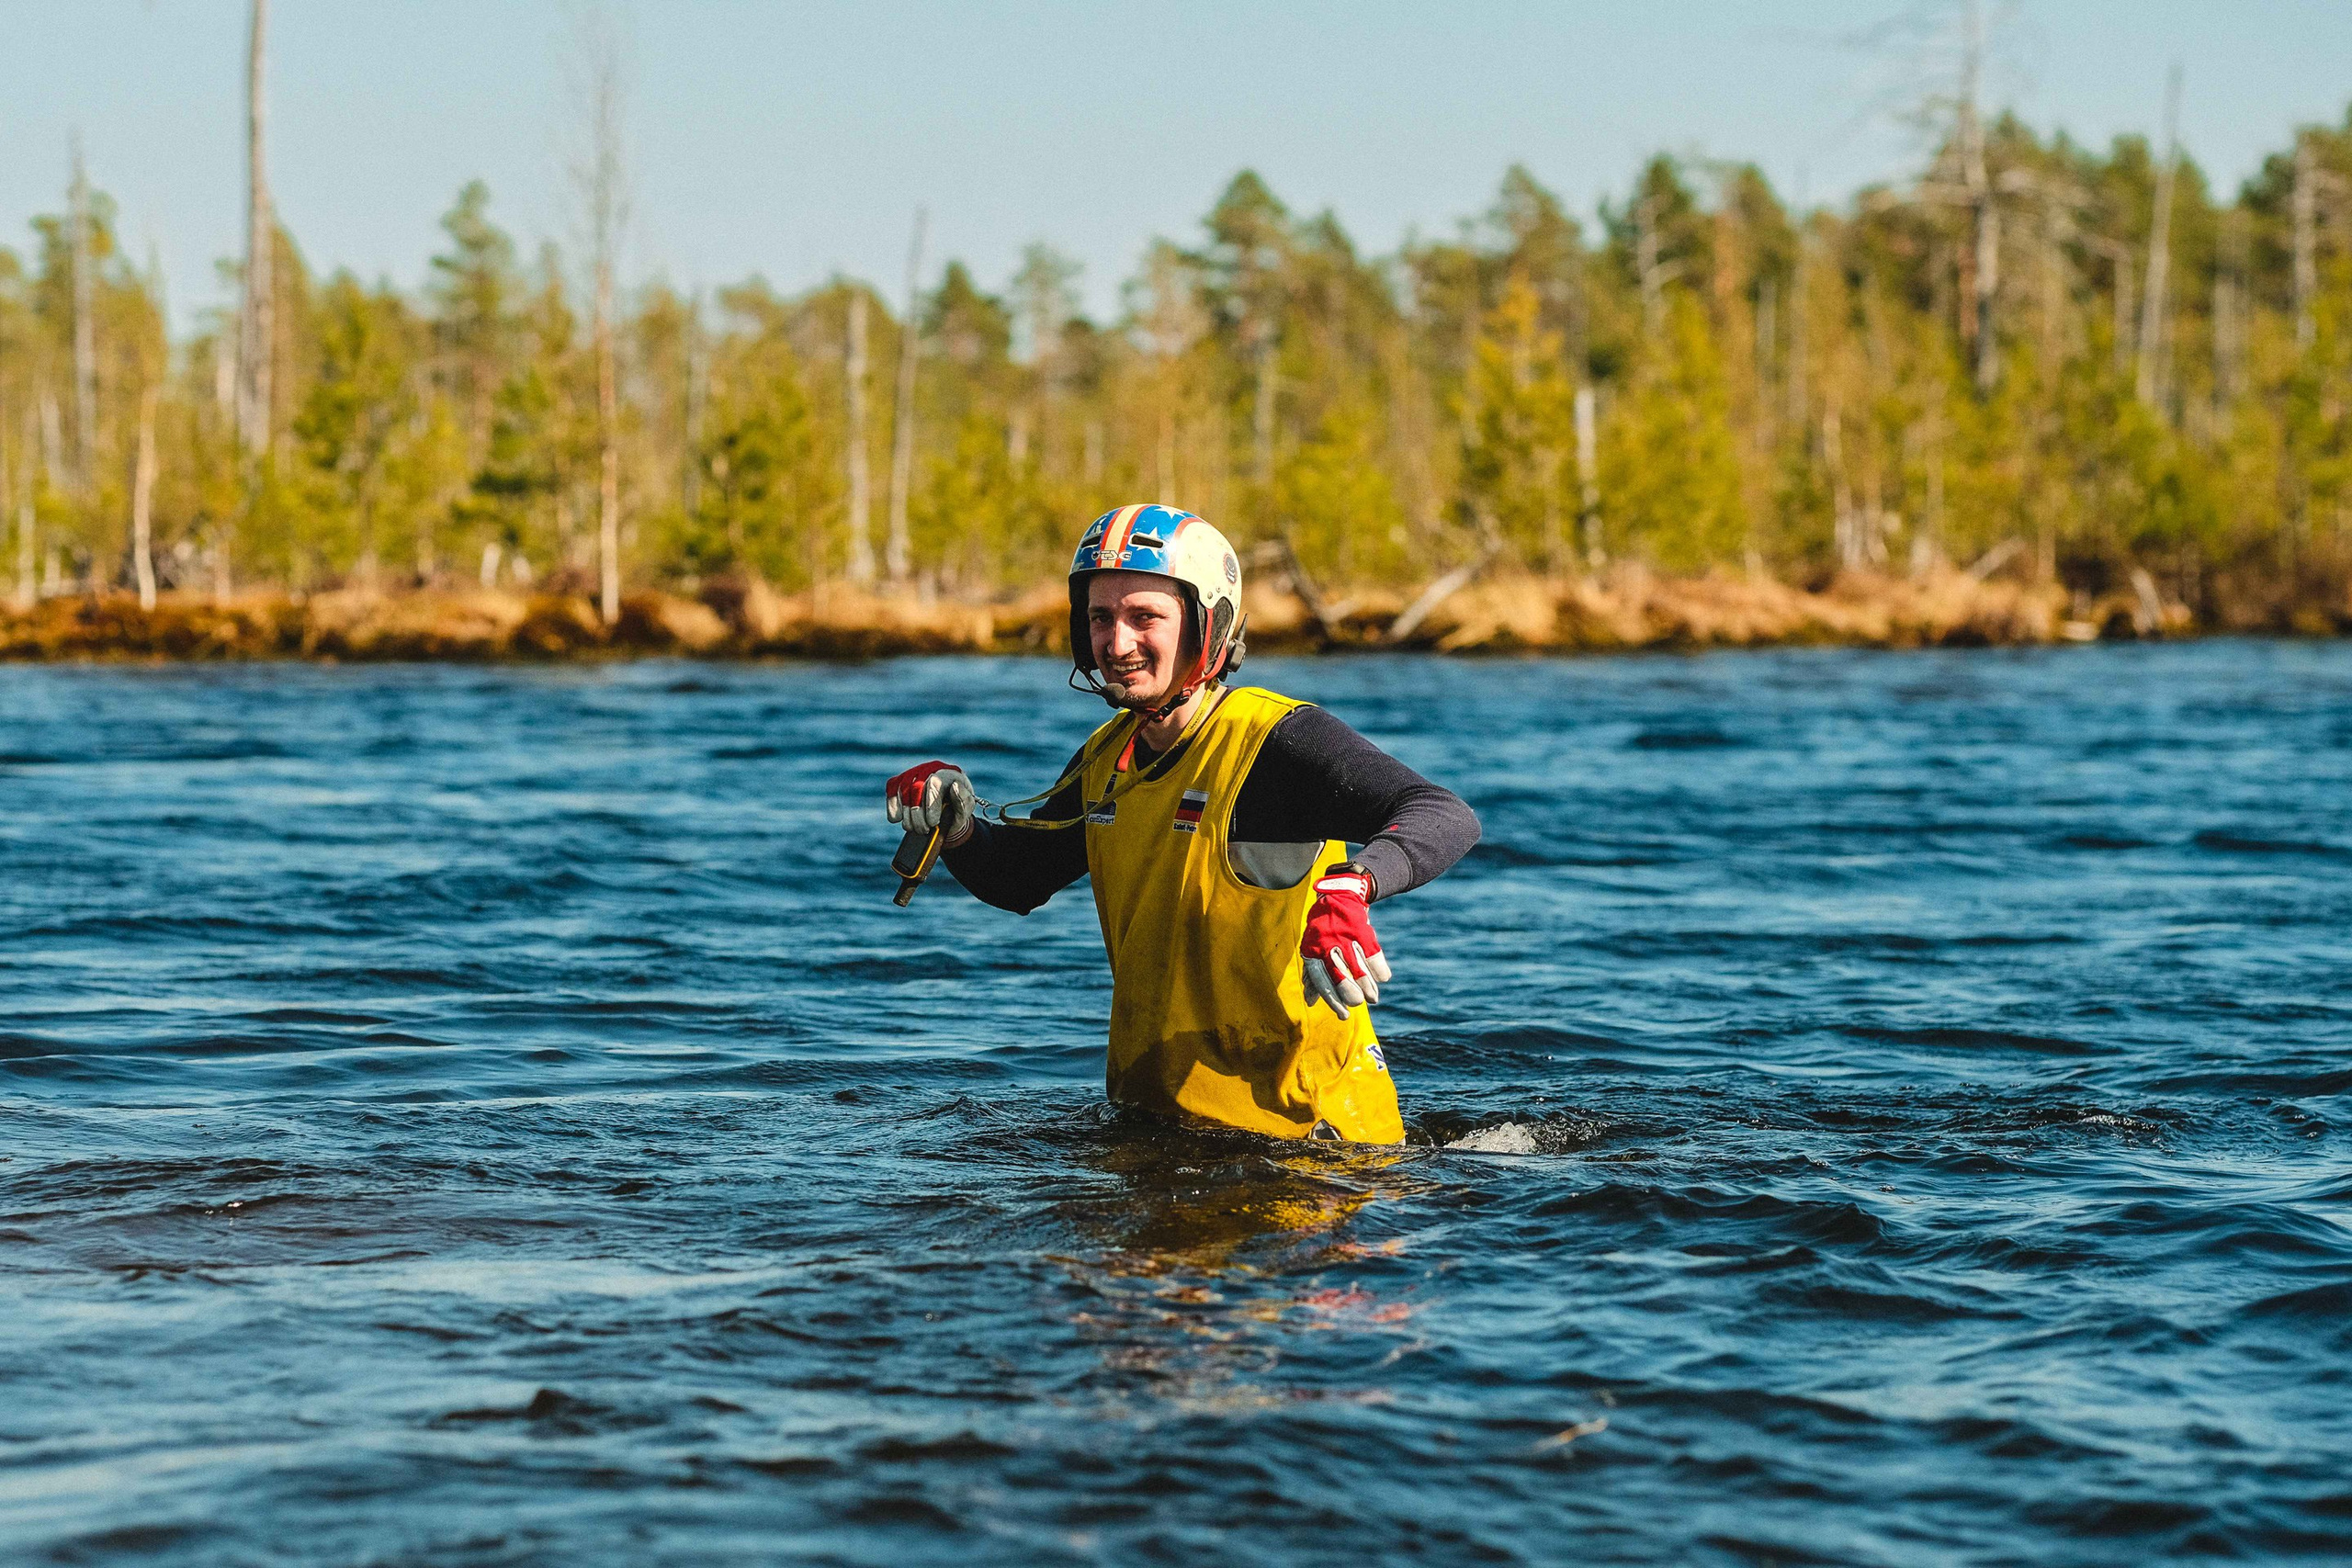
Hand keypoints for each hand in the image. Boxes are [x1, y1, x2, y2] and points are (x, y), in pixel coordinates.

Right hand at [885, 761, 976, 845]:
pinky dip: (893, 806)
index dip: (931, 805)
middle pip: (916, 787)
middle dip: (917, 812)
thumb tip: (954, 787)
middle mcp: (930, 769)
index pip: (935, 783)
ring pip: (903, 789)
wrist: (946, 814)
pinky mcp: (901, 780)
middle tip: (923, 830)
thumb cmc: (957, 810)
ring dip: (906, 814)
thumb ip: (963, 800)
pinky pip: (892, 789)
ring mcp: (914, 773)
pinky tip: (899, 818)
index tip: (932, 823)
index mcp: (950, 773)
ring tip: (914, 828)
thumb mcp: (966, 809)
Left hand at [1300, 866, 1390, 1016]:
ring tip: (1373, 997)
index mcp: (1313, 951)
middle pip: (1342, 979)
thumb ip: (1312, 975)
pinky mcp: (1363, 931)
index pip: (1322, 982)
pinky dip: (1380, 971)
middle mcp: (1328, 945)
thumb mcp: (1313, 949)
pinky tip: (1382, 978)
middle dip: (1352, 995)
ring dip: (1368, 988)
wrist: (1340, 895)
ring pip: (1360, 971)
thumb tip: (1311, 1001)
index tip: (1344, 1016)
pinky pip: (1374, 957)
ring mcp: (1346, 938)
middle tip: (1359, 1002)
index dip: (1333, 1001)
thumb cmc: (1324, 930)